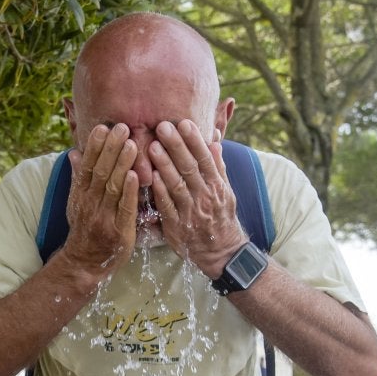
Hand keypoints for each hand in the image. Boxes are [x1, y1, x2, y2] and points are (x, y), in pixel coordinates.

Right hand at [61, 123, 139, 278]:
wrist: (84, 263)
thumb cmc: (84, 229)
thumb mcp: (76, 202)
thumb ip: (78, 177)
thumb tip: (74, 152)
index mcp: (80, 194)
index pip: (86, 165)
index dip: (94, 146)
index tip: (102, 127)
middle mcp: (90, 203)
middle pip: (100, 172)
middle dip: (111, 149)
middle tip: (122, 128)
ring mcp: (104, 217)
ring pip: (112, 186)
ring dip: (122, 164)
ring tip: (132, 144)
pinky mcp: (119, 231)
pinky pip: (125, 208)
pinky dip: (129, 191)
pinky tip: (135, 175)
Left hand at [146, 120, 248, 277]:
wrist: (221, 252)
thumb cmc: (221, 217)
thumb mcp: (225, 191)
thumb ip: (218, 167)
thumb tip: (214, 140)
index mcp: (217, 186)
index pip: (206, 159)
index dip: (195, 141)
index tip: (184, 123)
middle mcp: (205, 197)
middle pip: (190, 168)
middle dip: (176, 146)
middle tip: (162, 126)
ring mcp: (191, 212)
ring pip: (177, 185)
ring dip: (165, 165)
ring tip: (152, 146)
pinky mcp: (177, 226)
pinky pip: (167, 206)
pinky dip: (160, 191)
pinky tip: (150, 176)